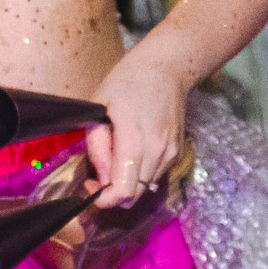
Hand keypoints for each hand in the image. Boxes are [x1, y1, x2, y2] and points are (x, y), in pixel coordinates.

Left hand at [85, 56, 186, 208]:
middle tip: (96, 177)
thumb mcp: (100, 107)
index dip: (104, 199)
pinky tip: (131, 153)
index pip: (123, 190)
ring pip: (144, 187)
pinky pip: (154, 175)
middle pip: (134, 194)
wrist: (166, 69)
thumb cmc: (127, 82)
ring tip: (114, 158)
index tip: (90, 190)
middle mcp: (158, 151)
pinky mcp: (177, 152)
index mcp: (135, 139)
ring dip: (126, 183)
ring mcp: (171, 153)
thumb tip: (101, 179)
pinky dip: (139, 173)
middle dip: (112, 194)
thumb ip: (98, 146)